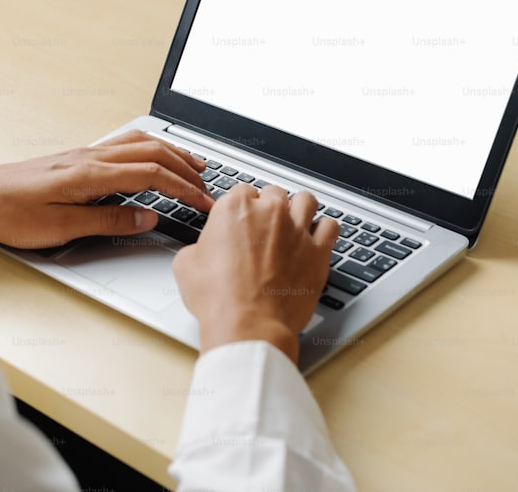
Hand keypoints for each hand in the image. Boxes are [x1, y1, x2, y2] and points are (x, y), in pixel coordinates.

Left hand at [0, 130, 213, 247]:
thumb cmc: (9, 214)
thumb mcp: (61, 227)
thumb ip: (109, 221)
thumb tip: (148, 217)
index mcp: (91, 173)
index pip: (152, 174)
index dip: (184, 189)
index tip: (206, 204)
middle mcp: (90, 157)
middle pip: (152, 152)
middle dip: (185, 167)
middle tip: (209, 186)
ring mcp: (81, 155)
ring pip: (137, 144)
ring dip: (169, 152)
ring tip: (191, 164)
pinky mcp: (72, 159)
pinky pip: (121, 146)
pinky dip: (146, 150)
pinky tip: (147, 158)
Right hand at [172, 184, 339, 363]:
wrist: (248, 326)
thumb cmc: (219, 299)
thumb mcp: (186, 265)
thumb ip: (198, 246)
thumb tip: (201, 250)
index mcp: (234, 208)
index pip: (241, 191)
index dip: (239, 207)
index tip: (240, 219)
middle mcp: (269, 212)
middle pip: (273, 193)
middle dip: (268, 206)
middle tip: (263, 226)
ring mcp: (296, 230)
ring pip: (306, 200)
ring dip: (299, 208)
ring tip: (294, 221)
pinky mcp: (317, 252)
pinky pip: (330, 227)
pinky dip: (324, 230)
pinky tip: (316, 238)